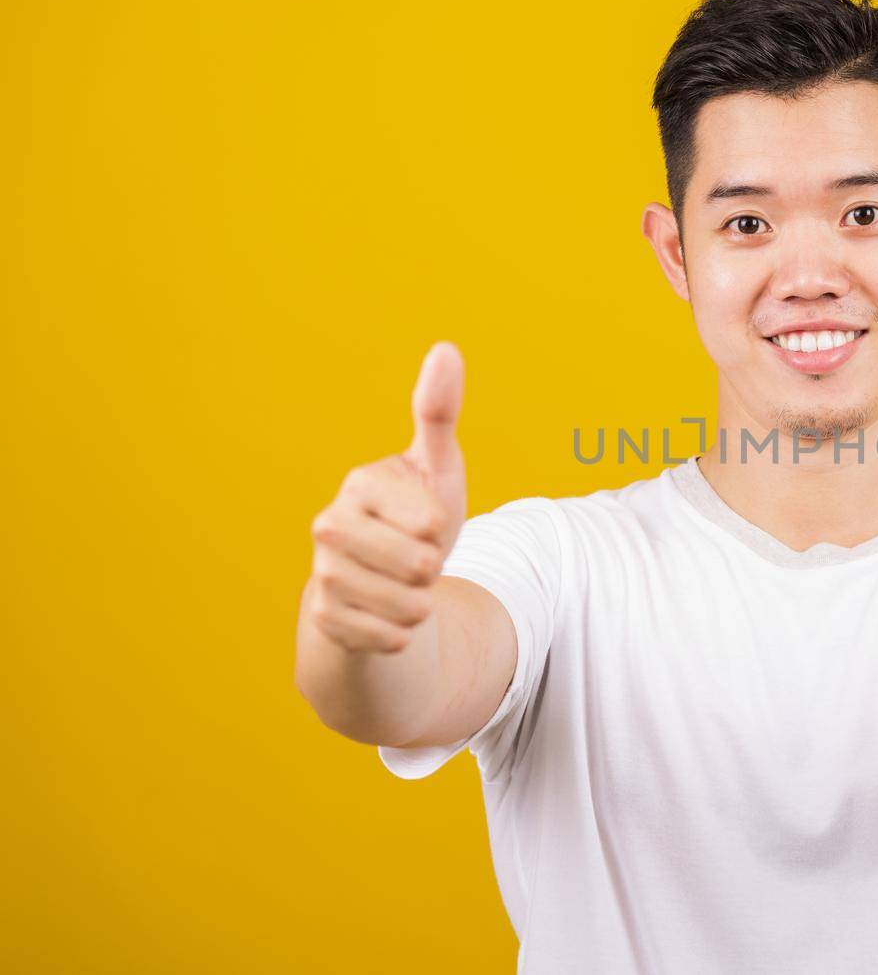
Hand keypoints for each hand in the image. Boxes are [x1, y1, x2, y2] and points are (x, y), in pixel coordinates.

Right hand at [304, 342, 467, 653]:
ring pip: (407, 605)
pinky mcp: (324, 619)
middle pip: (418, 565)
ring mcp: (323, 573)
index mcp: (360, 483)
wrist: (384, 586)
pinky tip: (388, 616)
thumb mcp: (438, 469)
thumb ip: (439, 413)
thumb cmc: (416, 520)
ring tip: (406, 587)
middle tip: (418, 560)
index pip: (429, 519)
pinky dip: (404, 633)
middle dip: (434, 569)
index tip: (426, 523)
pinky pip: (390, 637)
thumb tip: (446, 349)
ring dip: (422, 603)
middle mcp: (330, 525)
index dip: (441, 528)